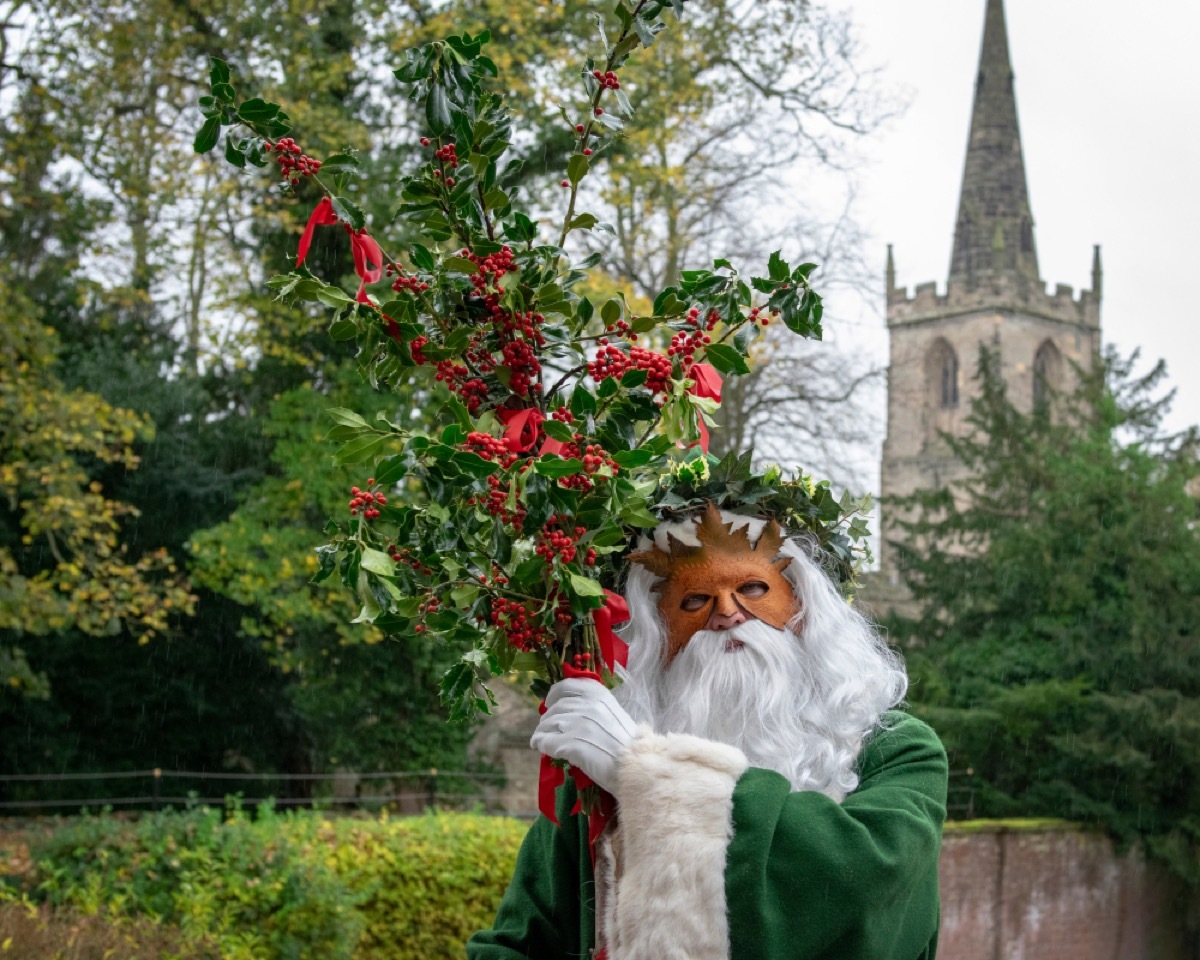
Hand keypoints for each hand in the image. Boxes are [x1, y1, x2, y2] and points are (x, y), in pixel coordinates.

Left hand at [530, 678, 638, 794]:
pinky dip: (540, 744)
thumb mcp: (612, 714)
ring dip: (543, 733)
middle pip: (553, 708)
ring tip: (543, 741)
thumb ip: (592, 707)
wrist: (637, 766)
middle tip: (548, 730)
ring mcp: (578, 723)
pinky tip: (541, 748)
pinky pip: (545, 741)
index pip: (565, 686)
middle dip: (547, 720)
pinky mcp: (571, 744)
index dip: (554, 695)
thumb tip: (567, 710)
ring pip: (546, 724)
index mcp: (598, 694)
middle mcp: (587, 705)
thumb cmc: (627, 744)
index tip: (550, 704)